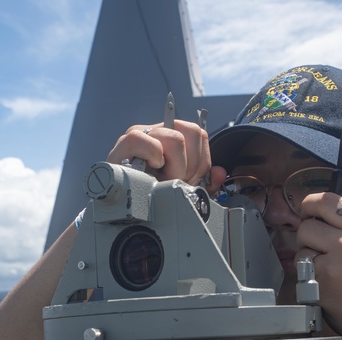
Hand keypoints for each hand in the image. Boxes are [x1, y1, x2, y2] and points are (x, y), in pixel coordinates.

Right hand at [106, 120, 226, 193]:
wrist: (120, 205)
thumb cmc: (149, 194)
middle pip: (194, 131)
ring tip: (161, 180)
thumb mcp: (182, 188)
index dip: (202, 162)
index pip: (200, 136)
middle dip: (191, 165)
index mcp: (174, 137)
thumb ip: (204, 182)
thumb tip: (220, 173)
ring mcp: (142, 134)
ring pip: (176, 138)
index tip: (190, 180)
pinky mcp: (124, 144)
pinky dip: (153, 158)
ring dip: (174, 167)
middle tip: (176, 181)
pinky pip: (147, 141)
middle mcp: (159, 131)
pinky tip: (148, 172)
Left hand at [295, 192, 341, 339]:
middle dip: (309, 233)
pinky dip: (309, 275)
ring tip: (325, 266)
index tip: (309, 208)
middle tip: (318, 243)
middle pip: (307, 225)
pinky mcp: (320, 286)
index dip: (312, 203)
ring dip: (308, 255)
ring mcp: (331, 266)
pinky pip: (302, 271)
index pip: (328, 201)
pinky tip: (325, 282)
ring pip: (301, 249)